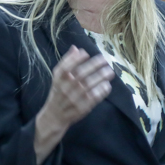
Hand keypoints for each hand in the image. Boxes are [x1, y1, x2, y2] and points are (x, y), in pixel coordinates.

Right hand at [34, 46, 113, 164]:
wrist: (55, 116)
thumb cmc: (58, 93)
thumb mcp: (58, 78)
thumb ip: (66, 63)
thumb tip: (76, 48)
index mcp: (58, 79)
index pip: (66, 67)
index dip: (76, 59)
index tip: (86, 53)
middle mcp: (65, 88)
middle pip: (80, 74)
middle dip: (94, 66)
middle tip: (105, 60)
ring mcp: (74, 98)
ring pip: (88, 86)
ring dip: (101, 77)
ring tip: (110, 72)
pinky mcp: (82, 108)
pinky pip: (93, 98)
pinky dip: (101, 91)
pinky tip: (107, 85)